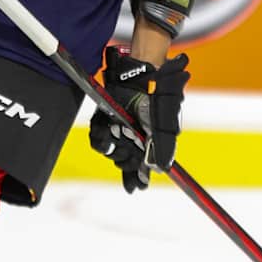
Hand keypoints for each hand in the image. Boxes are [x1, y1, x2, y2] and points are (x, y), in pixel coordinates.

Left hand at [89, 47, 189, 192]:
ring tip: (116, 132)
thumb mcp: (164, 123)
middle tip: (127, 146)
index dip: (138, 178)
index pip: (141, 166)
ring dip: (111, 145)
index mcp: (149, 141)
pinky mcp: (105, 119)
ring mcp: (119, 128)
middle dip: (124, 159)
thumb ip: (163, 146)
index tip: (137, 187)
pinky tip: (107, 127)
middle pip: (124, 161)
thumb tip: (162, 170)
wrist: (140, 74)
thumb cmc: (157, 96)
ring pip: (109, 150)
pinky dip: (100, 135)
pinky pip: (97, 136)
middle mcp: (133, 137)